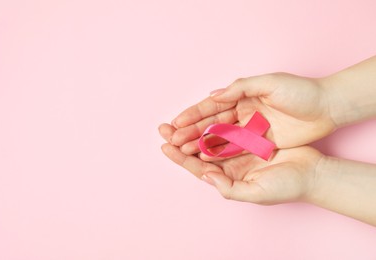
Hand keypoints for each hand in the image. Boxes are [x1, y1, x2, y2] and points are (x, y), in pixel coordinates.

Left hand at [160, 124, 322, 203]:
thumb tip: (206, 176)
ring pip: (211, 137)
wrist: (312, 173)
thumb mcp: (257, 192)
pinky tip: (205, 115)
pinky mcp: (251, 136)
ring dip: (194, 129)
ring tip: (177, 121)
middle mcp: (230, 164)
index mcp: (228, 178)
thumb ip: (230, 188)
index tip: (164, 146)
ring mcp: (240, 149)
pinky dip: (216, 122)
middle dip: (181, 139)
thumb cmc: (286, 186)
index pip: (198, 167)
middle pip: (200, 150)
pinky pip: (228, 128)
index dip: (180, 157)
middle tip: (163, 128)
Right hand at [169, 73, 336, 156]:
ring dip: (200, 143)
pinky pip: (234, 148)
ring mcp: (249, 129)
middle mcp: (242, 113)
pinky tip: (204, 157)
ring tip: (181, 150)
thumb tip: (214, 94)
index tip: (174, 122)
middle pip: (210, 124)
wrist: (326, 108)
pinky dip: (219, 152)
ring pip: (219, 138)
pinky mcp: (259, 142)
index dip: (192, 115)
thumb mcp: (270, 83)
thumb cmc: (299, 92)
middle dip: (190, 131)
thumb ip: (241, 88)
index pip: (211, 107)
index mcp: (242, 96)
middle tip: (170, 139)